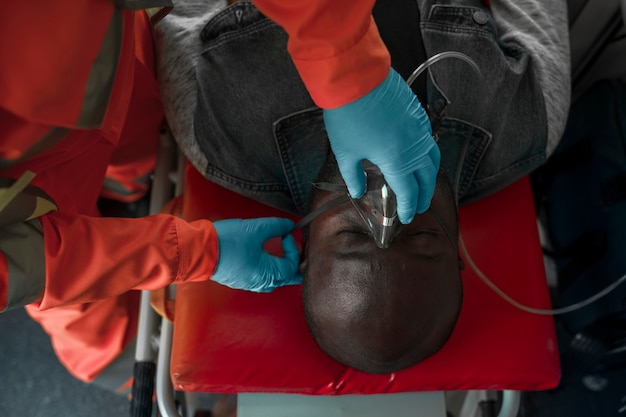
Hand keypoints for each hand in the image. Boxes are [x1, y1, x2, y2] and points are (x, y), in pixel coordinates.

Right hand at [211, 217, 301, 291]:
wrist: (197, 250)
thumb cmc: (225, 242)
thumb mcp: (255, 229)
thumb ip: (277, 226)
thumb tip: (289, 225)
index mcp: (267, 274)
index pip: (293, 266)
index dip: (294, 248)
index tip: (285, 234)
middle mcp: (260, 283)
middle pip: (288, 277)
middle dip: (295, 262)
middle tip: (294, 247)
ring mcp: (249, 284)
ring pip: (276, 279)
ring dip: (283, 265)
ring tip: (284, 250)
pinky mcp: (241, 280)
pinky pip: (263, 278)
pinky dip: (270, 268)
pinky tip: (267, 256)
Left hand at [322, 68, 439, 222]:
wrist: (355, 76)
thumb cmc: (348, 114)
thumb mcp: (345, 151)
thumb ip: (353, 175)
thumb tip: (357, 189)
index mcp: (397, 160)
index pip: (409, 192)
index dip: (409, 207)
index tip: (406, 217)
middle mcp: (414, 147)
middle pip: (427, 178)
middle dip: (424, 195)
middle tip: (419, 206)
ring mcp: (419, 128)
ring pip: (433, 158)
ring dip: (429, 176)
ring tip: (423, 185)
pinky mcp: (417, 114)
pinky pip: (428, 140)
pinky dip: (427, 154)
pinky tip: (418, 156)